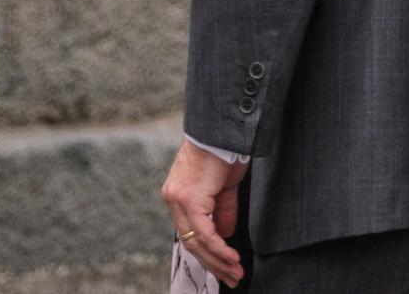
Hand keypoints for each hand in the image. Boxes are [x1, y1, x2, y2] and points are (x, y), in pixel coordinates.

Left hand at [161, 139, 247, 286]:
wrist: (222, 129)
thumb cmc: (224, 150)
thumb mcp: (224, 186)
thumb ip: (221, 211)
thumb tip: (223, 235)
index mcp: (178, 195)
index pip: (189, 234)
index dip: (208, 253)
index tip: (225, 267)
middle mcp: (173, 199)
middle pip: (190, 243)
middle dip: (213, 264)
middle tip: (232, 277)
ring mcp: (178, 200)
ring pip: (195, 242)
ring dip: (218, 261)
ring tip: (236, 273)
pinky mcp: (189, 199)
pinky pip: (204, 233)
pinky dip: (219, 248)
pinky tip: (232, 258)